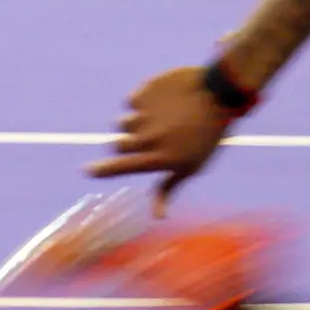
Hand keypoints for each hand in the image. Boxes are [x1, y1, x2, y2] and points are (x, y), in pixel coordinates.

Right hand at [91, 67, 239, 203]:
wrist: (222, 93)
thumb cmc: (207, 136)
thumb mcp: (193, 166)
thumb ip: (169, 189)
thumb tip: (158, 217)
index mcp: (162, 157)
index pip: (123, 167)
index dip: (103, 170)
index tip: (88, 171)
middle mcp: (151, 137)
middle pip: (118, 145)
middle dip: (128, 143)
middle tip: (150, 137)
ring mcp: (148, 113)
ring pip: (123, 123)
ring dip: (135, 123)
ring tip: (161, 118)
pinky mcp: (146, 92)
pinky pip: (132, 101)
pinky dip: (143, 102)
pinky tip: (164, 101)